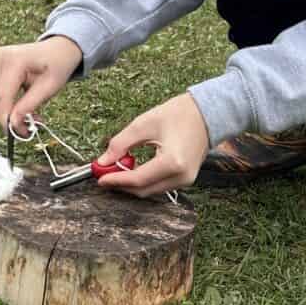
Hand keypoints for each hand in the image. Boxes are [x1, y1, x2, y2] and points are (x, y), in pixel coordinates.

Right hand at [0, 36, 83, 132]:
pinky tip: (15, 106)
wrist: (58, 50)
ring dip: (0, 112)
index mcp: (14, 61)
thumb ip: (29, 105)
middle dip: (5, 118)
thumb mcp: (50, 87)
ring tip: (23, 115)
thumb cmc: (57, 65)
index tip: (21, 134)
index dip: (7, 120)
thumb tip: (13, 125)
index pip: (1, 98)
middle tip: (26, 128)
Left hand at [93, 93, 210, 197]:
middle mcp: (181, 176)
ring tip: (117, 169)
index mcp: (172, 162)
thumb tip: (103, 161)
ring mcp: (185, 180)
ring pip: (151, 191)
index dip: (116, 180)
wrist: (206, 113)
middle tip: (104, 174)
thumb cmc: (179, 114)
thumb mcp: (144, 125)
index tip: (99, 178)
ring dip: (132, 184)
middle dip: (121, 184)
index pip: (137, 180)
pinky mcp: (185, 179)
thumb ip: (120, 144)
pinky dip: (144, 181)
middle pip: (143, 190)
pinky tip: (133, 169)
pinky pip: (159, 186)